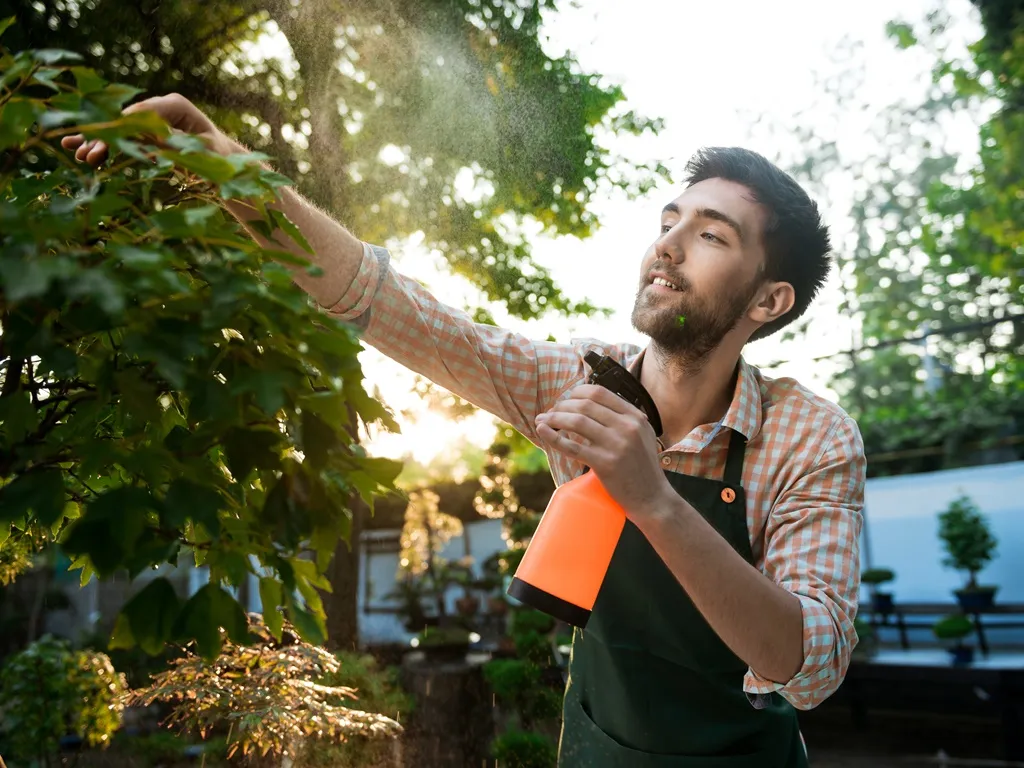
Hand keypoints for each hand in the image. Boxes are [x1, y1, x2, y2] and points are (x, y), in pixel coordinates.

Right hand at [61, 93, 233, 166]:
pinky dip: (105, 147)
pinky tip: (81, 153)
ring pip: (119, 130)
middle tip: (86, 155)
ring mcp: (151, 119)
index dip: (120, 126)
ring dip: (98, 142)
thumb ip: (178, 144)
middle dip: (104, 137)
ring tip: (78, 155)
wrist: (225, 162)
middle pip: (125, 120)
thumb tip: (152, 139)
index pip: (142, 112)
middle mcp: (160, 107)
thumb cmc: (220, 157)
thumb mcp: (204, 152)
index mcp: (176, 105)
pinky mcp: (147, 132)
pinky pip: (123, 139)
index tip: (103, 141)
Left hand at [535, 384, 671, 518]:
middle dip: (561, 406)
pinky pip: (572, 447)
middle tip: (550, 413)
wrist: (652, 498)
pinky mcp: (604, 464)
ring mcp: (616, 445)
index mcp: (635, 417)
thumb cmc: (642, 467)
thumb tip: (589, 404)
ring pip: (576, 422)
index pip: (599, 393)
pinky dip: (553, 437)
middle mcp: (627, 427)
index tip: (566, 400)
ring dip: (554, 418)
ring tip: (542, 421)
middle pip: (584, 405)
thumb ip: (623, 418)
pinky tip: (542, 431)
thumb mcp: (642, 435)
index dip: (576, 393)